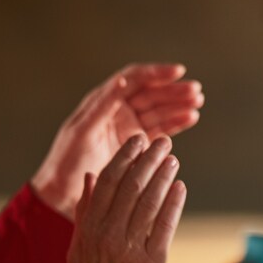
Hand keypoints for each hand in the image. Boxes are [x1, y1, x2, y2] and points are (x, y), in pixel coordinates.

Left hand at [31, 64, 202, 218]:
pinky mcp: (139, 146)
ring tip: (197, 102)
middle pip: (151, 93)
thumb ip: (102, 105)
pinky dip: (177, 123)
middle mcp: (118, 111)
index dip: (156, 73)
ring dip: (179, 105)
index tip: (178, 71)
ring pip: (159, 110)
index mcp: (103, 102)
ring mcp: (130, 128)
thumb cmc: (67, 160)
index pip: (133, 80)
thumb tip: (122, 82)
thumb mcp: (82, 130)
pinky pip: (161, 130)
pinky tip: (191, 117)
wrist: (65, 191)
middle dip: (173, 90)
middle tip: (195, 90)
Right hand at [65, 135, 185, 262]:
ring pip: (148, 203)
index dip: (122, 159)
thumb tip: (90, 176)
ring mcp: (129, 250)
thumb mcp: (78, 246)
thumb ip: (85, 210)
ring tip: (173, 159)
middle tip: (162, 142)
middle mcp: (107, 236)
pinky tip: (181, 187)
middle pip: (129, 188)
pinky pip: (164, 227)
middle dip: (147, 160)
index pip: (105, 183)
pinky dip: (173, 204)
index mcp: (87, 228)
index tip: (136, 141)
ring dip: (163, 177)